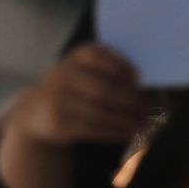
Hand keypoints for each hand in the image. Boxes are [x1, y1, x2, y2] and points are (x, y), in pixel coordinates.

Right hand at [0, 44, 145, 187]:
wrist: (36, 111)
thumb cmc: (75, 87)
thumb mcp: (85, 70)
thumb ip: (111, 72)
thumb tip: (149, 90)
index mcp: (76, 56)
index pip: (97, 55)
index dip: (120, 65)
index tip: (139, 77)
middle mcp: (63, 75)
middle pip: (103, 90)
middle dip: (131, 102)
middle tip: (152, 109)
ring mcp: (58, 101)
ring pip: (101, 114)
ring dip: (129, 121)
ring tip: (147, 124)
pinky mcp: (59, 124)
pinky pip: (94, 130)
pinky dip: (117, 132)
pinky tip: (131, 132)